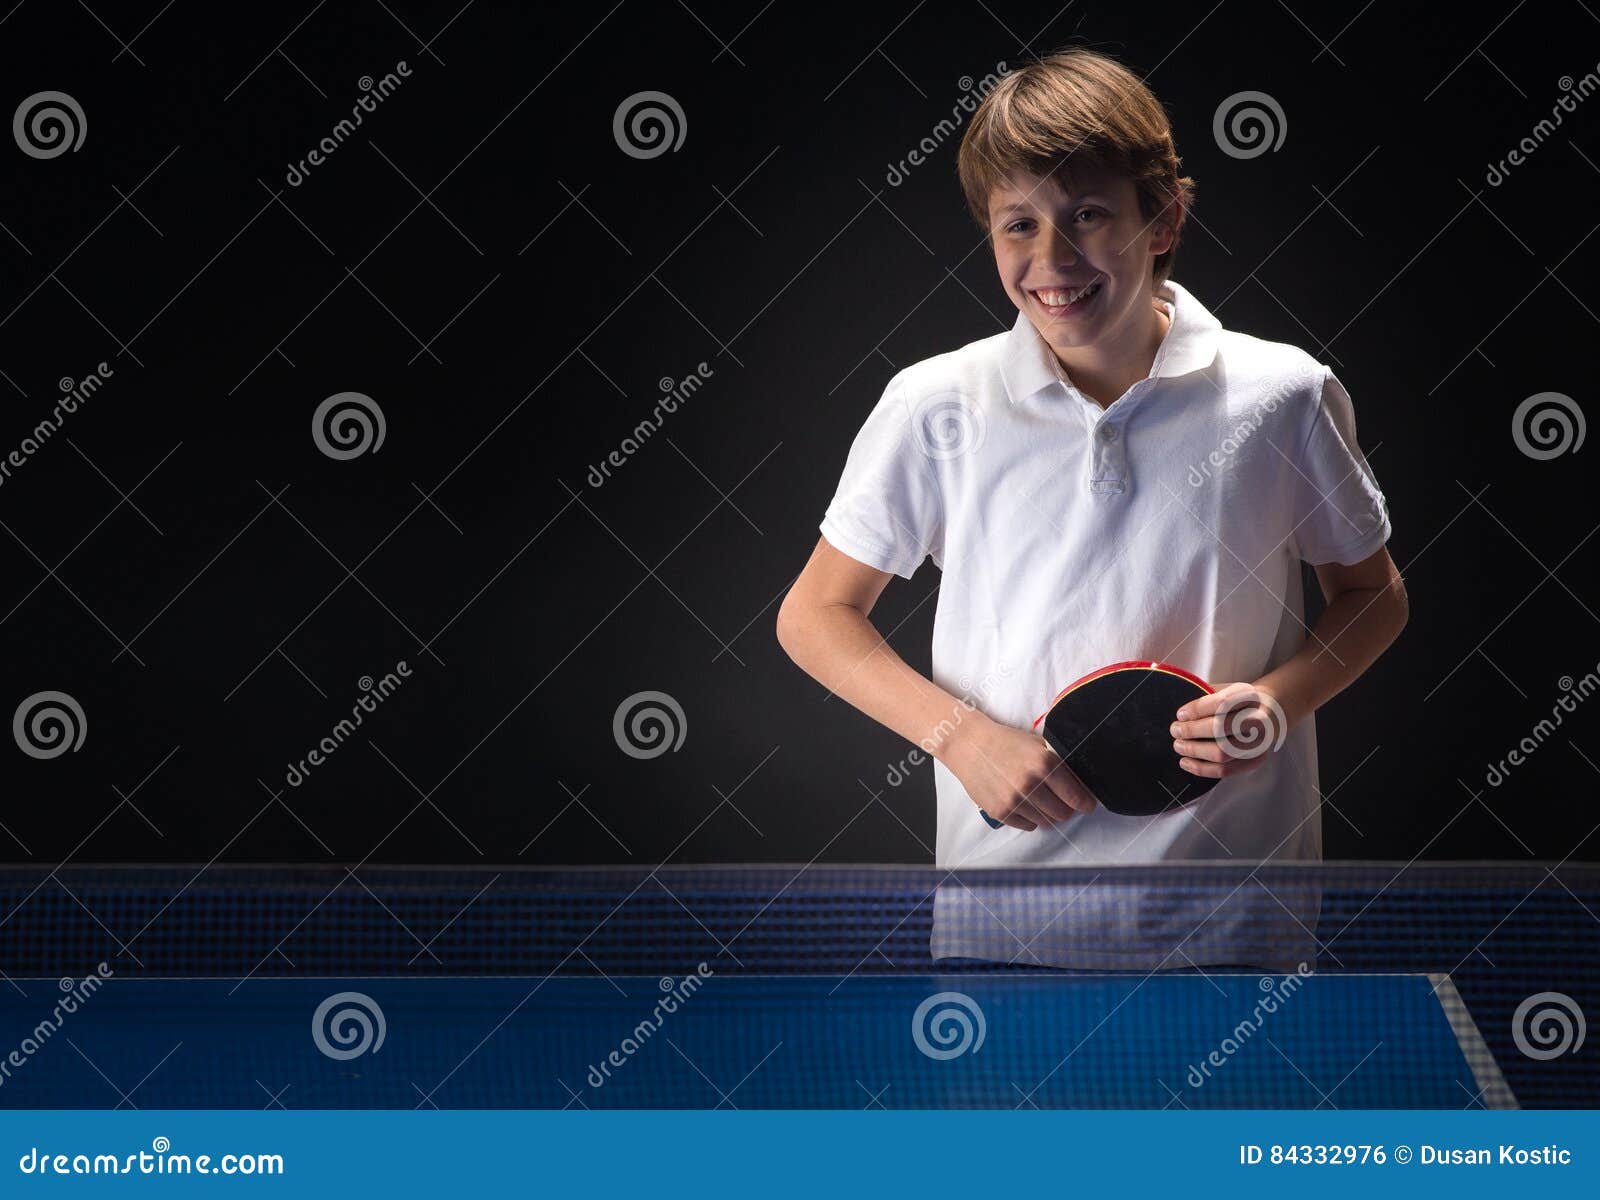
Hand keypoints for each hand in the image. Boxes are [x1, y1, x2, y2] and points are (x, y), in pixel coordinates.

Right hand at [939, 712, 1097, 830]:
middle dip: (1065, 809)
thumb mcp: (1037, 745)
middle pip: (1063, 813)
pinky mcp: (1000, 812)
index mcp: (1044, 764)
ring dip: (1047, 814)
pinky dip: (1030, 818)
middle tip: (1060, 802)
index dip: (1085, 804)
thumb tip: (1081, 786)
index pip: (1076, 797)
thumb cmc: (1006, 743)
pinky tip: (1023, 804)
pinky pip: (1027, 825)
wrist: (970, 745)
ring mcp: (1014, 800)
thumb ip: (1059, 764)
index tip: (1087, 805)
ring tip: (1038, 800)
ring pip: (1046, 821)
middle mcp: (1030, 784)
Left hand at [1169, 682, 1290, 779]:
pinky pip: (1225, 771)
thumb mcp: (1226, 690)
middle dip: (1192, 731)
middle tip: (1175, 730)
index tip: (1180, 714)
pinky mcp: (1255, 761)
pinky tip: (1185, 762)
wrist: (1270, 713)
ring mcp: (1259, 743)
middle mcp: (1259, 720)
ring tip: (1178, 745)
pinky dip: (1201, 768)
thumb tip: (1181, 715)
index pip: (1222, 704)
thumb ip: (1205, 697)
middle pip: (1220, 728)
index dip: (1197, 710)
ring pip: (1222, 752)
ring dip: (1194, 750)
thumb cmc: (1238, 701)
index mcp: (1250, 697)